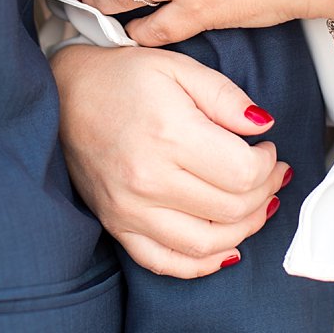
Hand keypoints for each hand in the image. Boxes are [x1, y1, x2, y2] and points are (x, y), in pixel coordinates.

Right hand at [51, 44, 291, 277]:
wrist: (62, 96)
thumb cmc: (124, 78)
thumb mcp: (180, 68)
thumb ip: (227, 97)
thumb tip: (264, 126)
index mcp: (169, 136)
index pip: (243, 173)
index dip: (268, 164)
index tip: (267, 149)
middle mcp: (148, 180)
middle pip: (232, 209)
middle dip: (265, 193)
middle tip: (271, 174)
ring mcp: (129, 210)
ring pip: (206, 244)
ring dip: (245, 229)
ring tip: (258, 206)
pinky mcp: (117, 226)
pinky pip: (165, 262)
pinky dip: (202, 264)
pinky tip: (226, 247)